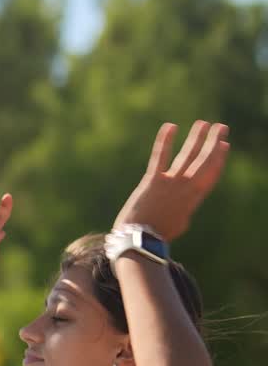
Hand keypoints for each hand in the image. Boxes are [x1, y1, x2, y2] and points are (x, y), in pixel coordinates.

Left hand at [112, 121, 229, 241]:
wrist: (140, 242)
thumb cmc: (157, 236)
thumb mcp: (178, 224)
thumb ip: (184, 210)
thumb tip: (186, 206)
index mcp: (193, 200)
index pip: (211, 174)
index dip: (219, 158)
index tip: (224, 145)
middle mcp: (186, 189)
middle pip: (204, 161)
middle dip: (213, 142)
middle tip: (221, 127)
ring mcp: (170, 184)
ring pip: (187, 155)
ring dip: (196, 138)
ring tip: (203, 123)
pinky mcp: (152, 181)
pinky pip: (160, 156)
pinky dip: (165, 140)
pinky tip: (171, 126)